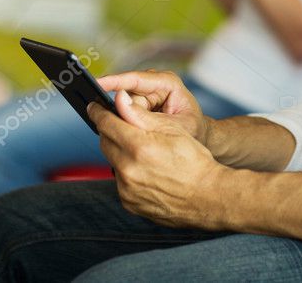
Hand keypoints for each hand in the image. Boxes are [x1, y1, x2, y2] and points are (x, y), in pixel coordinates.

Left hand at [88, 92, 228, 229]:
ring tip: (143, 152)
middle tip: (124, 126)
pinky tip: (145, 170)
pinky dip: (127, 172)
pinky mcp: (128, 202)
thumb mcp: (171, 129)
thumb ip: (139, 114)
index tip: (94, 106)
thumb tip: (119, 98)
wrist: (207, 197)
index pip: (106, 123)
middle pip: (105, 141)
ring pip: (112, 161)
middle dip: (111, 131)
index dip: (99, 111)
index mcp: (138, 146)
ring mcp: (126, 189)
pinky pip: (120, 181)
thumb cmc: (194, 160)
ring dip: (120, 152)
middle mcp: (128, 169)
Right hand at [97, 70, 210, 143]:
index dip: (115, 81)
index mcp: (167, 82)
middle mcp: (153, 84)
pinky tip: (137, 132)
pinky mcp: (139, 105)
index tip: (98, 83)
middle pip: (125, 95)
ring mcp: (145, 93)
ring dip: (127, 121)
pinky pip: (125, 114)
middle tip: (134, 130)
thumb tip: (120, 103)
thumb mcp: (173, 126)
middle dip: (123, 112)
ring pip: (122, 106)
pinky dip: (127, 124)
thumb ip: (147, 118)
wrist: (199, 137)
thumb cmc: (193, 129)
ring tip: (146, 133)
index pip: (135, 79)